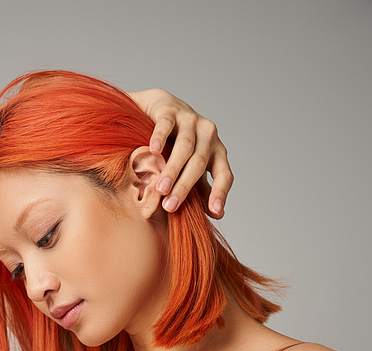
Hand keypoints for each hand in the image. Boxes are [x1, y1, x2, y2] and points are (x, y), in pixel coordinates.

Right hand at [129, 88, 232, 216]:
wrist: (162, 108)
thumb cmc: (178, 145)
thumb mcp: (192, 168)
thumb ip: (202, 190)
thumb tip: (216, 214)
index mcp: (217, 152)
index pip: (224, 174)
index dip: (220, 193)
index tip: (215, 212)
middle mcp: (209, 134)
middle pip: (199, 163)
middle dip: (184, 187)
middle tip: (170, 207)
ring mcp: (191, 120)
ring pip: (184, 147)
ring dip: (172, 169)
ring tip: (160, 189)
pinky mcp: (170, 110)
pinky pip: (166, 125)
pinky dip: (160, 138)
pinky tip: (153, 150)